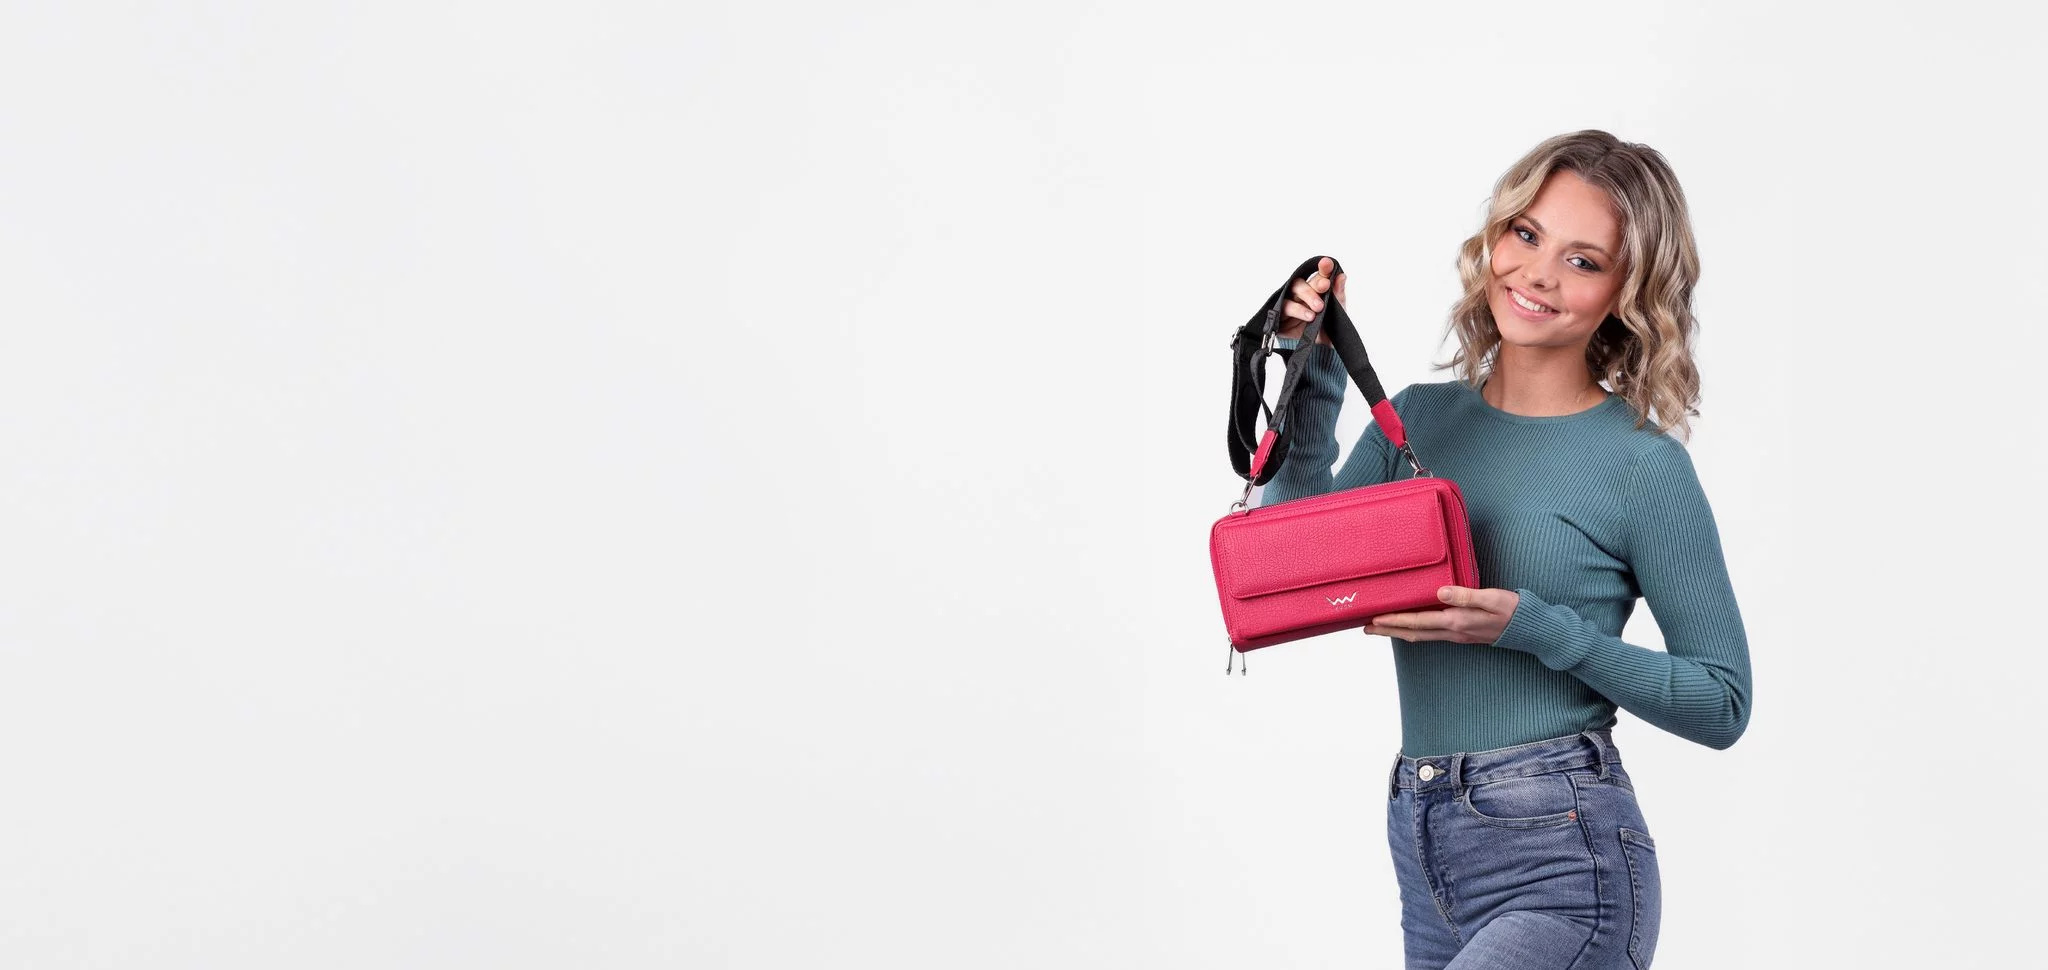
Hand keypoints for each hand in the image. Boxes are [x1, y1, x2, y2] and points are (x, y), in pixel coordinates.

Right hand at [1275, 256, 1345, 345]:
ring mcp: (1289, 305)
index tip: (1327, 264)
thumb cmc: (1328, 329)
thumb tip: (1342, 275)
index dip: (1322, 268)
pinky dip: (1296, 311)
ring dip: (1304, 299)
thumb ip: (1339, 294)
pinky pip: (1282, 308)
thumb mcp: (1338, 312)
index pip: (1318, 275)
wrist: (1321, 351)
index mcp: (1316, 291)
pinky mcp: (1280, 317)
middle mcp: (1301, 296)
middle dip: (1313, 287)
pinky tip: (1308, 317)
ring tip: (1316, 311)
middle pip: (1301, 283)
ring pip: (1290, 293)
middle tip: (1324, 289)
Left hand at [1364, 586, 1520, 644]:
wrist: (1532, 630)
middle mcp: (1453, 631)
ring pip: (1421, 635)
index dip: (1395, 621)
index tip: (1375, 618)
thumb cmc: (1514, 611)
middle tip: (1366, 627)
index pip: (1418, 622)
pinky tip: (1410, 625)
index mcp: (1457, 621)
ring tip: (1381, 627)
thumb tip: (1440, 592)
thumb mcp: (1492, 598)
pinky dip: (1415, 630)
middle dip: (1389, 630)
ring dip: (1399, 631)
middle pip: (1413, 633)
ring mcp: (1457, 635)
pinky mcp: (1462, 633)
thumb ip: (1466, 595)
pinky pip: (1431, 634)